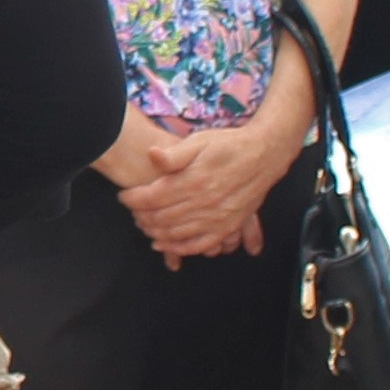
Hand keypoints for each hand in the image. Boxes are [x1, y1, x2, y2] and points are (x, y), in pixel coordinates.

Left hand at [121, 114, 297, 261]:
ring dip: (155, 233)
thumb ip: (174, 153)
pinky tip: (166, 244)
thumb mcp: (200, 141)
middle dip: (141, 217)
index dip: (133, 199)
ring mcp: (217, 217)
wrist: (265, 153)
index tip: (124, 196)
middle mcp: (204, 202)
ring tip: (144, 226)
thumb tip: (151, 155)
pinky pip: (200, 245)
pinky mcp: (228, 226)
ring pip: (176, 234)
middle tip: (133, 212)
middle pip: (161, 218)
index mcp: (193, 180)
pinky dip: (180, 248)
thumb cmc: (230, 145)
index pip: (152, 197)